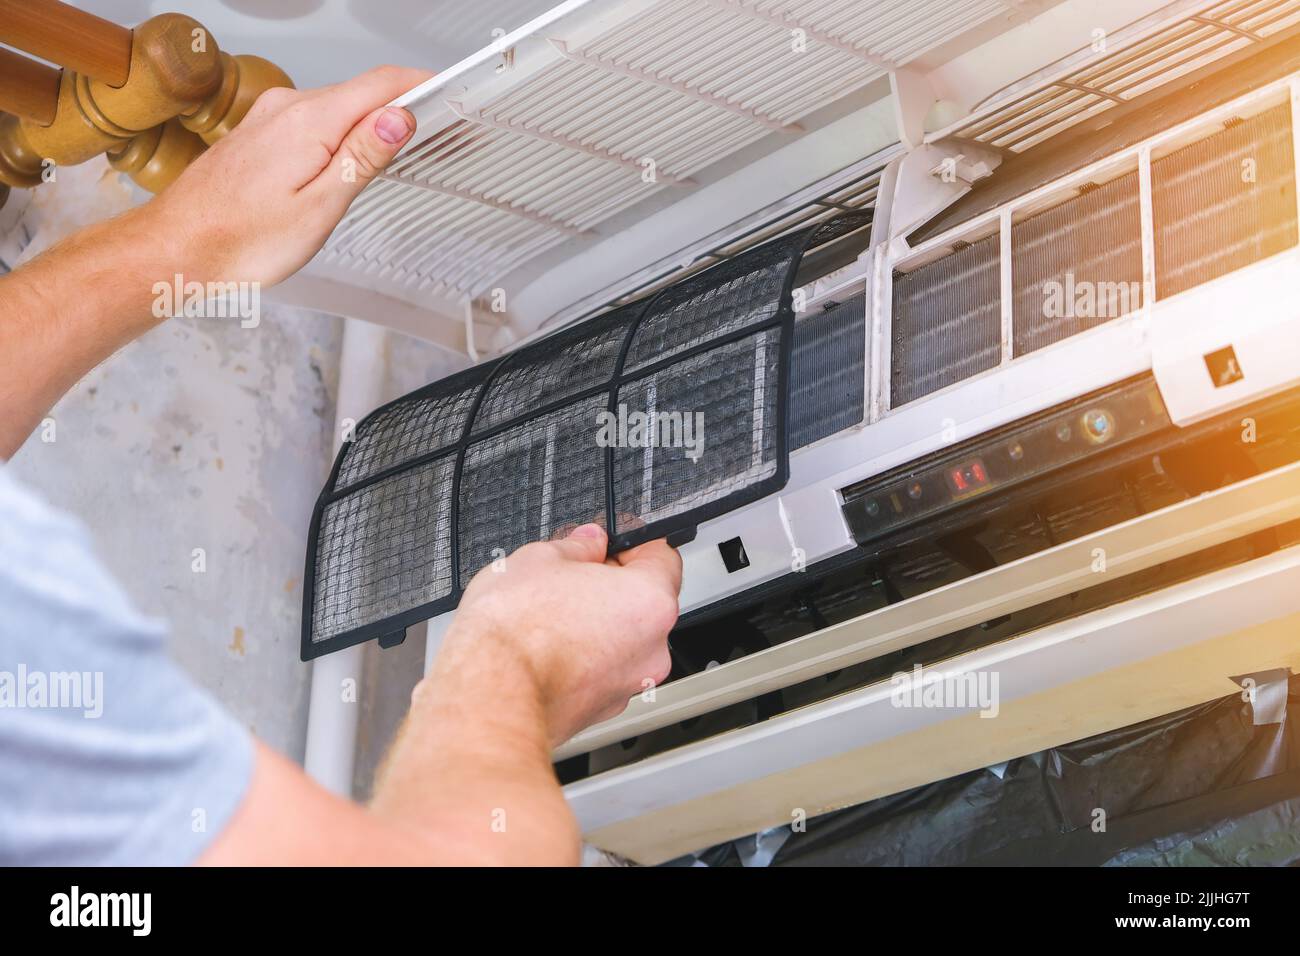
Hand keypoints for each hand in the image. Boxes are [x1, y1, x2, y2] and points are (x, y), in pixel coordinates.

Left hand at [148, 65, 432, 286]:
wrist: (176, 249)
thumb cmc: (240, 239)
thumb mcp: (319, 207)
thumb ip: (361, 157)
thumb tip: (398, 118)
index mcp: (309, 121)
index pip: (381, 84)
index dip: (421, 86)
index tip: (449, 95)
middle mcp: (287, 108)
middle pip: (361, 94)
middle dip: (402, 109)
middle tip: (440, 134)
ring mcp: (269, 118)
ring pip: (337, 109)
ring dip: (371, 124)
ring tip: (403, 149)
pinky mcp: (260, 134)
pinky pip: (314, 122)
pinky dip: (342, 134)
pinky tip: (351, 159)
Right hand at [430, 524, 682, 744]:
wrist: (490, 696)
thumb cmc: (515, 633)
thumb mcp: (540, 559)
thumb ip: (576, 546)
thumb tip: (587, 541)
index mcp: (649, 602)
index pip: (662, 557)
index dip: (633, 542)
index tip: (611, 539)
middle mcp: (651, 649)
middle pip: (643, 603)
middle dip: (611, 585)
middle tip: (573, 573)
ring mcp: (627, 685)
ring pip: (622, 641)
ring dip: (596, 623)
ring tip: (550, 612)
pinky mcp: (600, 710)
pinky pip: (601, 670)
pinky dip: (582, 657)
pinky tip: (546, 646)